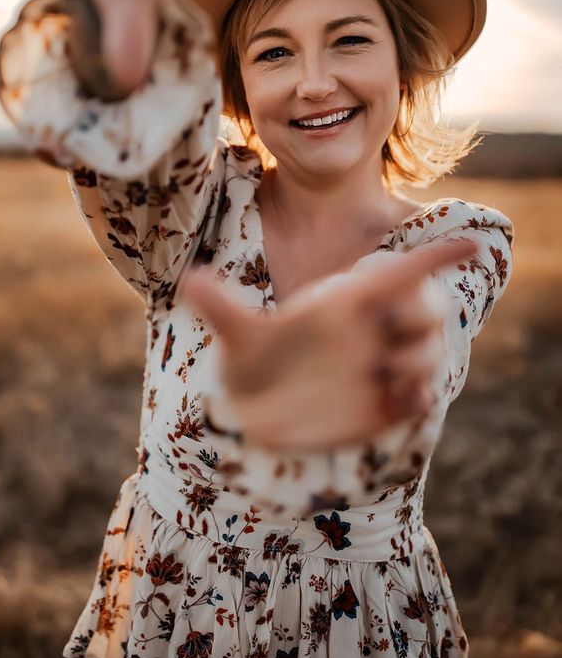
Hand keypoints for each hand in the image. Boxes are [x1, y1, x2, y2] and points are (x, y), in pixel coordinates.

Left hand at [181, 237, 478, 452]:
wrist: (256, 415)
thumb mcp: (240, 339)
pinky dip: (419, 396)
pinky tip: (398, 400)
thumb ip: (223, 309)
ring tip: (386, 374)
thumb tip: (188, 279)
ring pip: (428, 351)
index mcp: (346, 303)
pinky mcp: (386, 403)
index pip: (397, 272)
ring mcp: (382, 366)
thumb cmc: (252, 364)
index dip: (435, 257)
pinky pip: (421, 395)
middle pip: (426, 308)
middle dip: (424, 314)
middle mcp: (372, 331)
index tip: (469, 242)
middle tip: (390, 336)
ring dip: (420, 359)